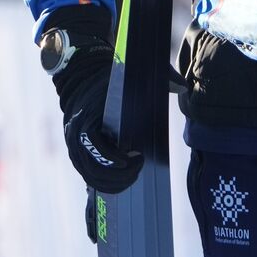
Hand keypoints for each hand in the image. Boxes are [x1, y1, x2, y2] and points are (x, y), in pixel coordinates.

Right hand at [53, 45, 144, 192]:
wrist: (80, 79)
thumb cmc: (108, 80)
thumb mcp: (129, 73)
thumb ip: (155, 78)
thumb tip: (182, 86)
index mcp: (87, 116)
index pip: (94, 144)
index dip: (113, 157)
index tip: (136, 156)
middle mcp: (76, 135)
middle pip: (94, 169)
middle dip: (119, 175)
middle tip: (140, 166)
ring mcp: (74, 147)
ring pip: (91, 177)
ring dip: (113, 183)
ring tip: (134, 174)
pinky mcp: (77, 154)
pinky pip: (89, 176)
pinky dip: (106, 183)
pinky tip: (123, 179)